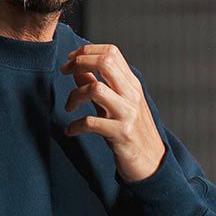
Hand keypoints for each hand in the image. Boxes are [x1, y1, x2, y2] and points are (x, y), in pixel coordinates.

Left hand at [60, 43, 166, 183]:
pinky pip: (91, 123)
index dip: (87, 51)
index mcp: (131, 84)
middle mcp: (131, 94)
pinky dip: (76, 126)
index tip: (70, 59)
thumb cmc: (131, 134)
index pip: (111, 52)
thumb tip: (77, 69)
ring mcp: (127, 113)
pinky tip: (71, 131)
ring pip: (96, 89)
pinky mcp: (121, 134)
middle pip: (105, 62)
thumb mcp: (116, 105)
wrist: (152, 164)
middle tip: (64, 71)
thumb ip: (98, 86)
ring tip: (68, 107)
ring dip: (75, 95)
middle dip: (79, 62)